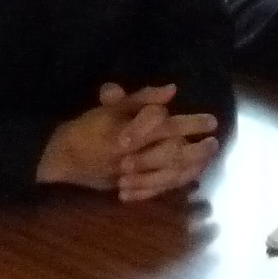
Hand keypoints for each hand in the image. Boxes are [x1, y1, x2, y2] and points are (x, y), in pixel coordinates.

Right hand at [39, 85, 219, 197]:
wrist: (63, 159)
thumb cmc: (88, 128)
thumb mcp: (110, 107)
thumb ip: (140, 98)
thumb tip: (171, 90)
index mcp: (126, 132)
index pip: (162, 127)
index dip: (188, 123)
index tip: (211, 121)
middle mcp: (131, 156)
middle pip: (171, 151)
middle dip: (197, 147)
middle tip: (215, 140)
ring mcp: (132, 176)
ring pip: (168, 173)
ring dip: (193, 164)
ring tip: (209, 154)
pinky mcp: (131, 188)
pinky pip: (161, 188)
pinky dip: (179, 180)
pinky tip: (194, 172)